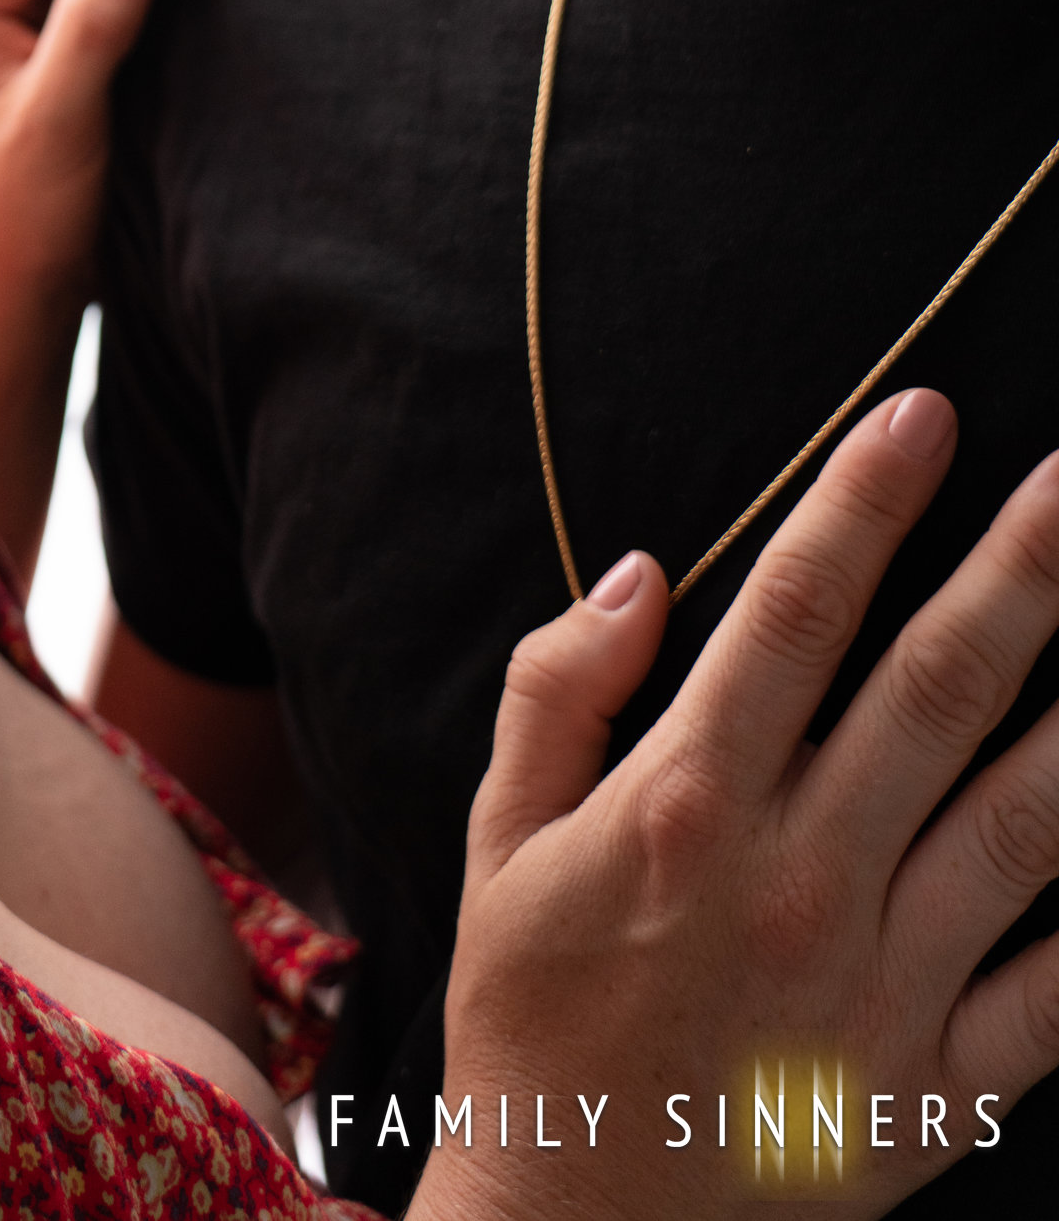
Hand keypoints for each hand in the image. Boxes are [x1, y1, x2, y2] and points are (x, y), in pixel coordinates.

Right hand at [414, 389, 1058, 1215]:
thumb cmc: (530, 1016)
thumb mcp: (498, 840)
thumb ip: (556, 692)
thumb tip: (641, 574)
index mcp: (684, 807)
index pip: (792, 615)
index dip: (861, 504)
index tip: (923, 413)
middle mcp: (797, 881)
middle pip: (936, 693)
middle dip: (1022, 571)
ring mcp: (879, 987)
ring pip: (1021, 825)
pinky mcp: (934, 1088)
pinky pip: (1055, 999)